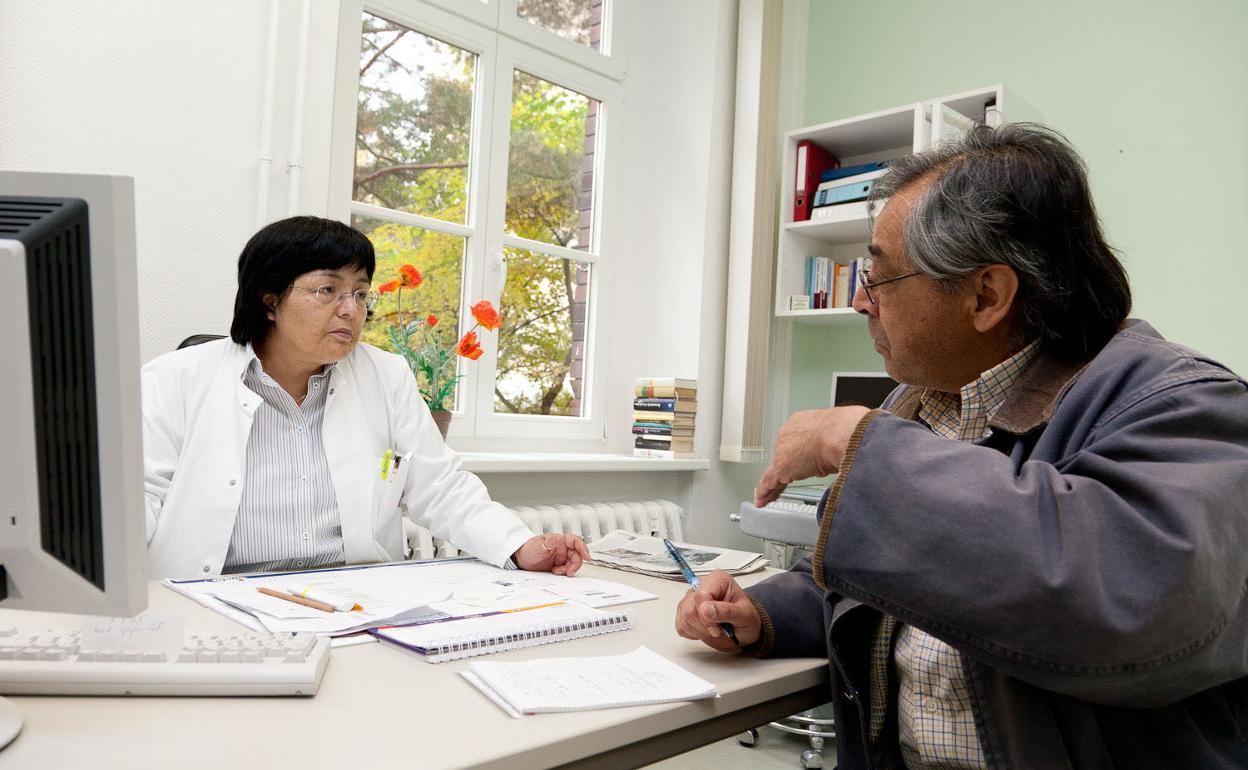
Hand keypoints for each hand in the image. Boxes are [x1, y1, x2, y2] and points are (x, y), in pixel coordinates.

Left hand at [512, 533, 590, 575]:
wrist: (520, 559)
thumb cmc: (528, 548)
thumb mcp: (541, 543)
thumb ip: (554, 542)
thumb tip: (565, 543)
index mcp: (560, 540)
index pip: (576, 541)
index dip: (583, 548)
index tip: (587, 557)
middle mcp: (563, 548)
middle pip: (577, 555)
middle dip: (574, 564)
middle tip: (568, 572)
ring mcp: (561, 557)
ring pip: (573, 563)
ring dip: (568, 569)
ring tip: (557, 571)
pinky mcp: (558, 565)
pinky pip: (566, 570)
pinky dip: (564, 573)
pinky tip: (556, 572)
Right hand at [674, 570, 760, 650]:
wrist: (743, 627)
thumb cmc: (746, 617)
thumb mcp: (744, 615)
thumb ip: (726, 611)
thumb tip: (706, 609)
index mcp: (717, 579)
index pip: (701, 595)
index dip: (706, 615)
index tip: (718, 628)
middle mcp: (701, 586)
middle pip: (690, 608)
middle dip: (705, 625)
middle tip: (720, 629)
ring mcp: (690, 598)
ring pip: (684, 618)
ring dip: (701, 630)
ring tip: (715, 628)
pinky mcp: (684, 611)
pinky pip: (681, 626)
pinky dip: (694, 633)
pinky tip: (706, 629)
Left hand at [755, 406, 870, 507]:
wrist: (840, 433)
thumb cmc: (846, 431)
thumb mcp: (837, 437)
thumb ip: (830, 447)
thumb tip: (836, 458)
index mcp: (801, 422)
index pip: (794, 441)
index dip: (798, 453)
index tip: (800, 462)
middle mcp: (788, 433)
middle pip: (782, 455)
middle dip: (788, 469)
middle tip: (790, 481)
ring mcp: (782, 450)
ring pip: (775, 470)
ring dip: (774, 484)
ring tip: (771, 496)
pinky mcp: (781, 467)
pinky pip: (770, 482)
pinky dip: (766, 492)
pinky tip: (763, 500)